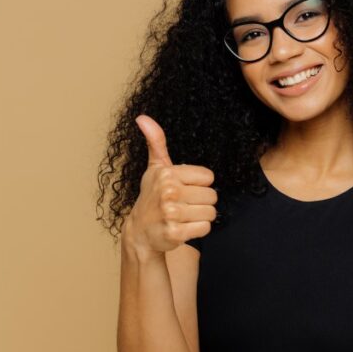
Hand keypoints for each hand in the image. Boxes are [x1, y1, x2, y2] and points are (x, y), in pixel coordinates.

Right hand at [125, 115, 216, 253]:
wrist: (140, 232)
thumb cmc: (152, 197)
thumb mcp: (155, 168)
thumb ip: (156, 142)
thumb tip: (142, 117)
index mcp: (167, 174)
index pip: (208, 177)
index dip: (199, 184)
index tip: (183, 189)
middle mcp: (169, 192)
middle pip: (212, 196)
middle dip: (201, 202)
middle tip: (184, 205)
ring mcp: (171, 214)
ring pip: (211, 213)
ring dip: (201, 217)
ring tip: (184, 217)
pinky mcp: (175, 233)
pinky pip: (205, 228)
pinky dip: (198, 230)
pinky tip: (183, 228)